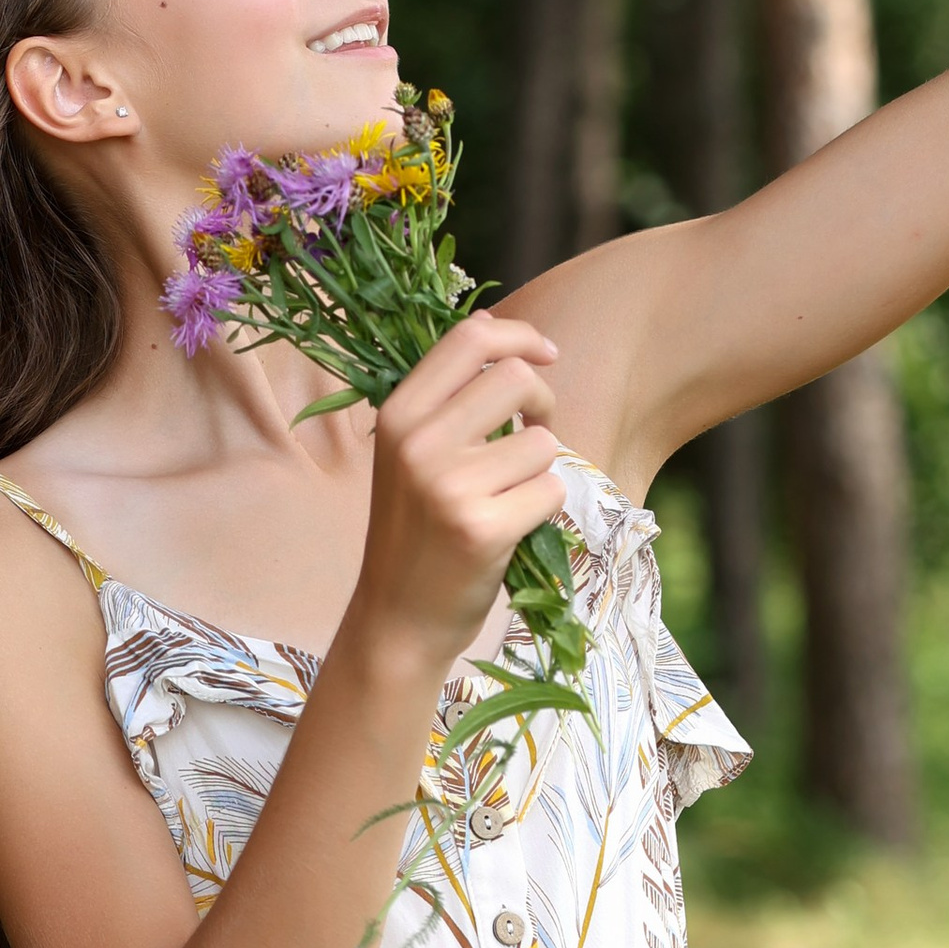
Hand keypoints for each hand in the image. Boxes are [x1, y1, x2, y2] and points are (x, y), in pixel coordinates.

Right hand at [349, 313, 563, 673]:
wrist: (397, 619)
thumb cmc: (415, 531)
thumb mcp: (410, 453)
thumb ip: (446, 395)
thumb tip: (491, 328)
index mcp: (397, 415)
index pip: (469, 340)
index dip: (519, 336)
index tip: (546, 353)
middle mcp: (418, 443)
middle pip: (516, 378)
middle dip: (543, 402)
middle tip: (533, 433)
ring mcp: (448, 486)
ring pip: (542, 442)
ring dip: (542, 468)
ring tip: (508, 497)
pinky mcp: (482, 528)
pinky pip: (551, 490)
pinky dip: (545, 507)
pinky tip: (512, 527)